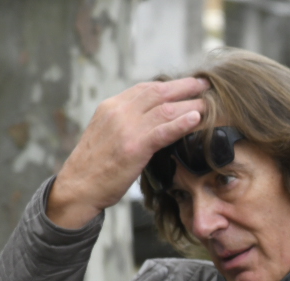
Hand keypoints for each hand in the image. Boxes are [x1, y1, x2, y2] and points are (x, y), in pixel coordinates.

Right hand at [47, 77, 208, 229]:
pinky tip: (196, 120)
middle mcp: (118, 112)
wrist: (79, 187)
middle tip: (206, 85)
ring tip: (210, 103)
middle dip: (185, 87)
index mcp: (112, 106)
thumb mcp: (109, 135)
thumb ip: (128, 123)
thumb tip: (152, 121)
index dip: (170, 85)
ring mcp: (126, 128)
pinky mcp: (133, 147)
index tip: (189, 84)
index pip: (146, 88)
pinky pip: (162, 131)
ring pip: (165, 109)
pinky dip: (181, 124)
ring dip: (191, 105)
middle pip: (158, 92)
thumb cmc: (97, 166)